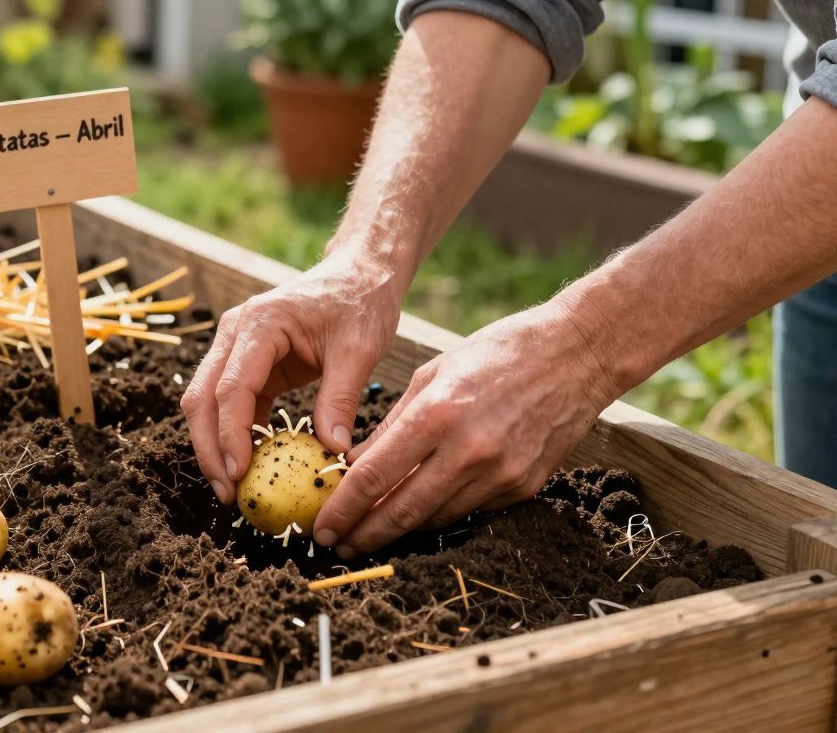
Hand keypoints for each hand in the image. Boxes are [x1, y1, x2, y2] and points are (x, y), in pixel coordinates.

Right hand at [182, 250, 402, 503]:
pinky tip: (250, 467)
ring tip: (233, 489)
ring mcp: (236, 349)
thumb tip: (332, 451)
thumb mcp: (359, 349)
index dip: (231, 434)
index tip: (239, 474)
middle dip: (209, 448)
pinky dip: (235, 436)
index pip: (232, 386)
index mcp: (260, 323)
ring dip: (215, 446)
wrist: (357, 276)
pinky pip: (231, 406)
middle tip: (227, 493)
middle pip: (203, 397)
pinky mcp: (248, 366)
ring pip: (207, 403)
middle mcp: (235, 333)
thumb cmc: (360, 303)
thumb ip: (341, 398)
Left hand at [312, 300, 622, 557]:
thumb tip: (353, 465)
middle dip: (364, 534)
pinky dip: (438, 514)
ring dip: (398, 531)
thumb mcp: (432, 373)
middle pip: (402, 511)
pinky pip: (468, 510)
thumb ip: (392, 424)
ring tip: (368, 536)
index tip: (322, 526)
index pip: (374, 476)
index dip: (342, 509)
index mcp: (437, 414)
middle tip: (337, 546)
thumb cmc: (498, 352)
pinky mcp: (522, 486)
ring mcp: (499, 473)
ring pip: (434, 518)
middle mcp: (468, 450)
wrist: (577, 354)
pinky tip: (417, 516)